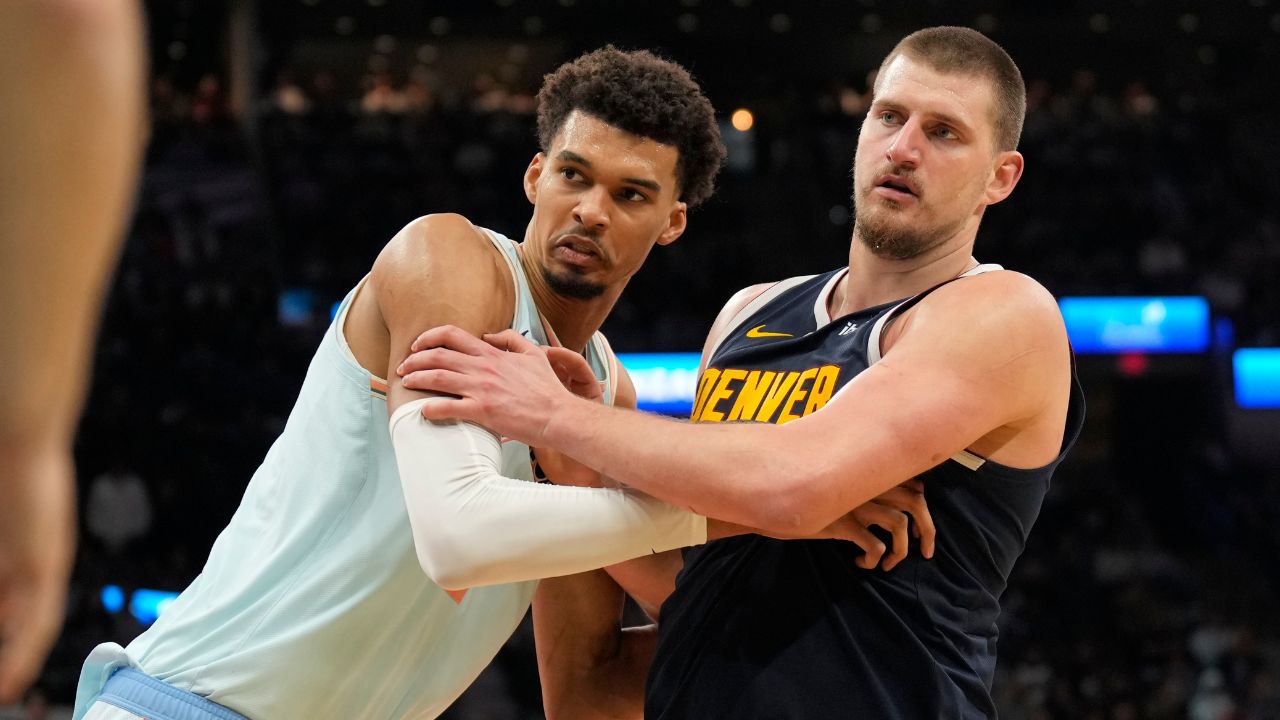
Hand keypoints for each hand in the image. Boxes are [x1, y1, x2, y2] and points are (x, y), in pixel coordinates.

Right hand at [0, 449, 73, 702]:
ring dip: (14, 666)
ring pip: (30, 632)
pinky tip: (12, 678)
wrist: (21, 438)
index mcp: (14, 562)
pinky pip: (38, 619)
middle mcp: (32, 571)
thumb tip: (3, 603)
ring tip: (3, 694)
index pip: (8, 617)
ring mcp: (41, 568)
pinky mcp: (47, 563)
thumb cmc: (3, 478)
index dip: (0, 647)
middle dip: (4, 661)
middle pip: (17, 629)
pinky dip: (24, 652)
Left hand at [397, 325, 582, 446]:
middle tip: (404, 367)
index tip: (418, 345)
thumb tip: (491, 334)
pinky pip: (448, 408)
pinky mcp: (482, 411)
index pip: (452, 336)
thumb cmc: (548, 389)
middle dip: (414, 359)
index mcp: (492, 354)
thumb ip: (511, 339)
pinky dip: (431, 408)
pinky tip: (423, 411)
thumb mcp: (534, 354)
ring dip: (416, 379)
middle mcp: (483, 368)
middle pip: (438, 356)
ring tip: (406, 383)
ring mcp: (481, 389)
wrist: (559, 415)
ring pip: (437, 378)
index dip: (429, 337)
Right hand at [765, 479, 934, 570]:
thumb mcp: (837, 488)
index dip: (922, 505)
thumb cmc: (806, 495)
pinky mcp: (843, 522)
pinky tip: (861, 562)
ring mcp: (856, 502)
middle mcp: (866, 484)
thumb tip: (890, 498)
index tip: (918, 527)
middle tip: (924, 551)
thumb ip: (861, 488)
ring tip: (888, 564)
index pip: (912, 483)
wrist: (774, 498)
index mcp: (868, 473)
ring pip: (899, 524)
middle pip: (915, 502)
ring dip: (900, 550)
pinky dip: (875, 558)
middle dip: (927, 529)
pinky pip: (875, 545)